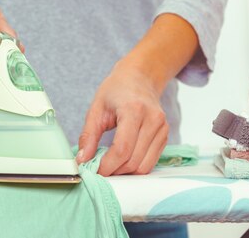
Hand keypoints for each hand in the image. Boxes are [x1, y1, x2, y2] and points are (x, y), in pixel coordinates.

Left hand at [77, 61, 168, 175]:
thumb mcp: (96, 109)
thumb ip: (88, 135)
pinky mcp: (165, 135)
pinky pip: (151, 162)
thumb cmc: (117, 90)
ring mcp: (162, 127)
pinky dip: (136, 166)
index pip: (122, 149)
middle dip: (115, 170)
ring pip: (144, 166)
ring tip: (112, 164)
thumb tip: (83, 160)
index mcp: (134, 110)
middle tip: (100, 168)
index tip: (95, 170)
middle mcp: (152, 119)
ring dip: (126, 172)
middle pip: (133, 160)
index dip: (107, 165)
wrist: (139, 78)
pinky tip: (124, 159)